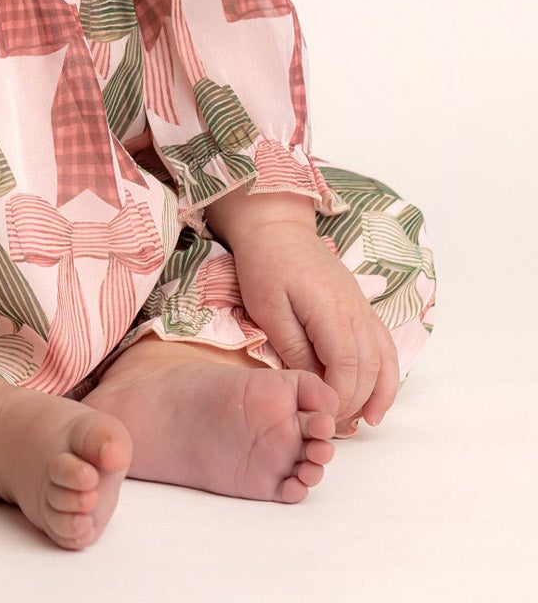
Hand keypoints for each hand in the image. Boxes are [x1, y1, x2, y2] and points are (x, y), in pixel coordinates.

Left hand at [228, 221, 399, 430]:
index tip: (321, 414)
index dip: (338, 395)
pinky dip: (386, 372)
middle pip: (368, 366)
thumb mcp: (268, 308)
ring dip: (379, 391)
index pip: (346, 364)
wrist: (277, 228)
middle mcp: (354, 309)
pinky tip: (376, 394)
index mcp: (330, 309)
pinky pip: (383, 344)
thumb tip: (312, 386)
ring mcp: (361, 307)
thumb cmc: (265, 265)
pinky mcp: (360, 307)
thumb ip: (292, 348)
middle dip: (353, 400)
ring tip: (366, 421)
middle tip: (332, 423)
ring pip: (384, 357)